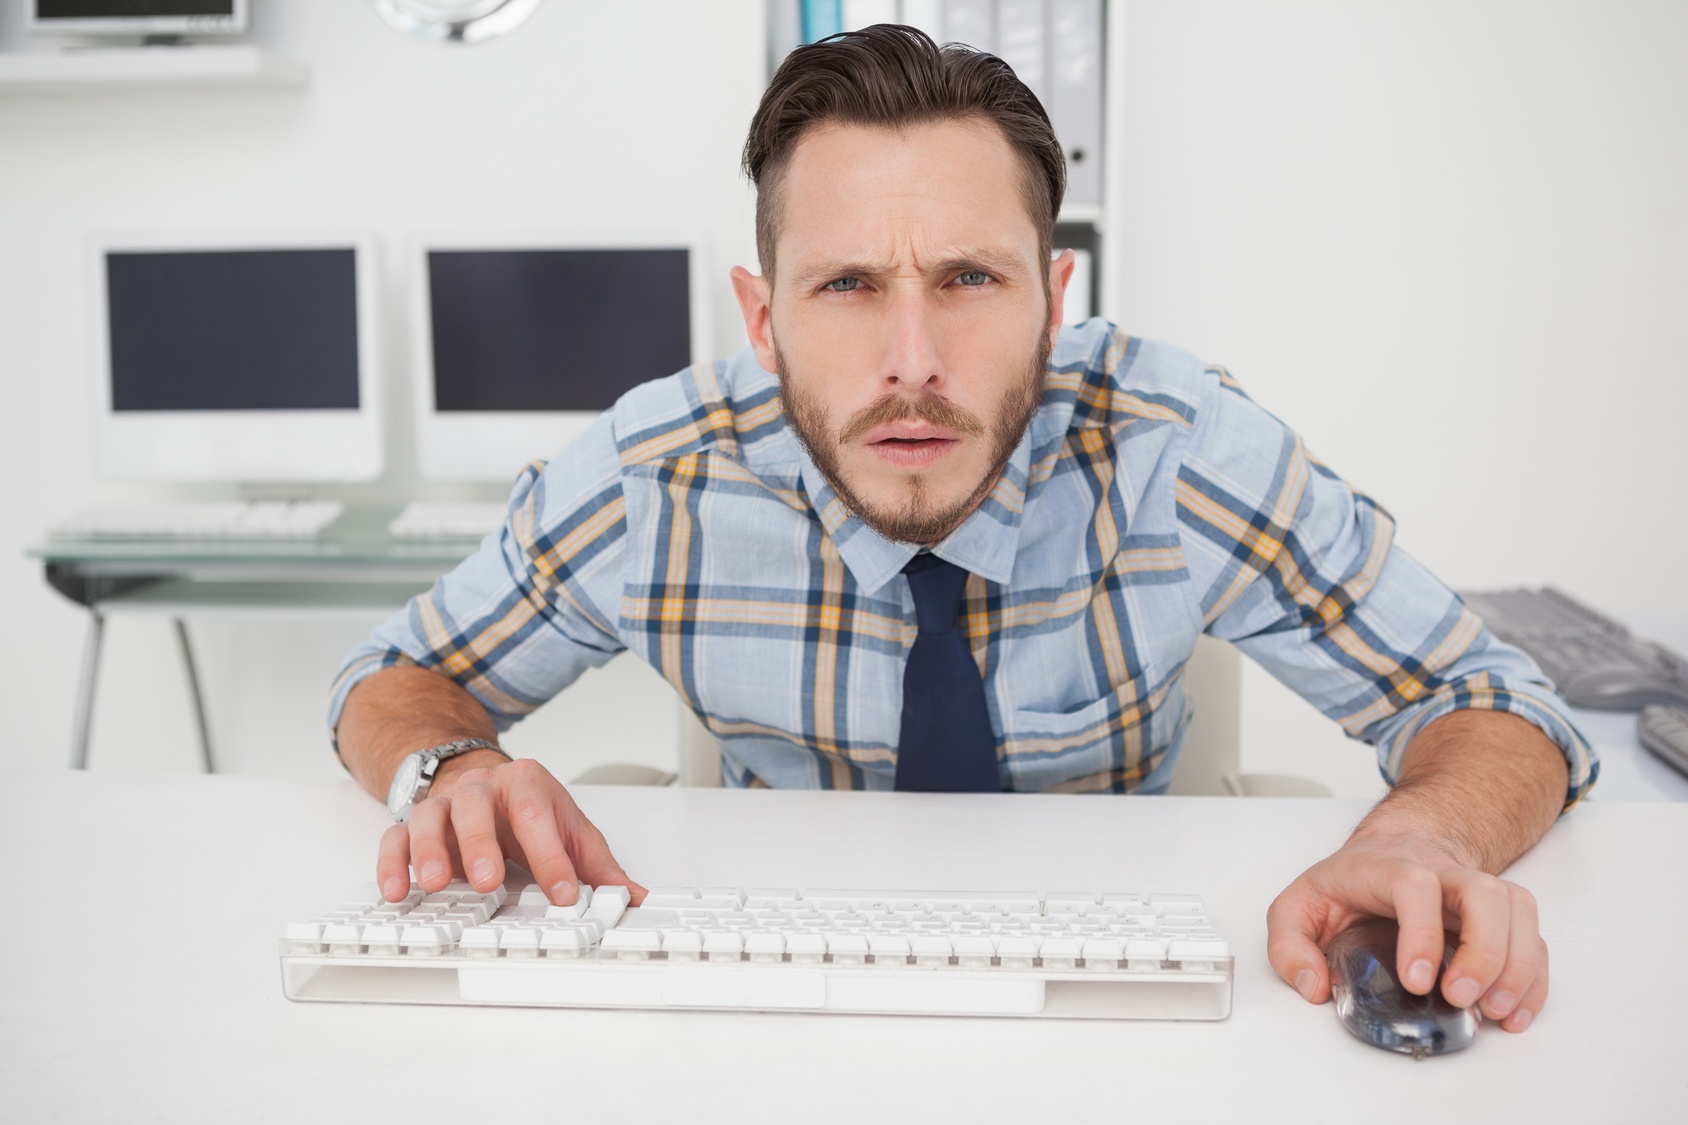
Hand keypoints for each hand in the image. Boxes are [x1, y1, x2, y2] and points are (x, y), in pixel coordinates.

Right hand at [376, 754, 645, 907]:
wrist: (485, 782)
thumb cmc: (529, 811)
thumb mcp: (570, 829)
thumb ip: (597, 865)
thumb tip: (633, 896)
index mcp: (527, 784)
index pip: (538, 814)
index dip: (551, 856)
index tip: (564, 893)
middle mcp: (482, 788)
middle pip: (477, 806)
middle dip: (482, 844)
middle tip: (489, 882)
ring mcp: (444, 804)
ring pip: (431, 817)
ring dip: (431, 851)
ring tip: (437, 885)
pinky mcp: (414, 823)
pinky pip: (395, 837)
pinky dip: (393, 862)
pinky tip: (398, 890)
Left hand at [1266, 832, 1546, 1031]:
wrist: (1393, 848)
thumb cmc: (1348, 882)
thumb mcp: (1298, 905)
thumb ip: (1289, 945)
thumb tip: (1314, 987)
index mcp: (1388, 869)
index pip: (1414, 886)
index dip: (1422, 933)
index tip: (1418, 981)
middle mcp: (1442, 874)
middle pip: (1484, 893)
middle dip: (1483, 951)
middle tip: (1461, 997)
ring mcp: (1476, 891)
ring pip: (1517, 910)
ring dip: (1517, 966)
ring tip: (1495, 1012)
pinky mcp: (1501, 916)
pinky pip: (1532, 939)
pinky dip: (1532, 979)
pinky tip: (1515, 1013)